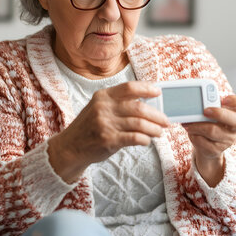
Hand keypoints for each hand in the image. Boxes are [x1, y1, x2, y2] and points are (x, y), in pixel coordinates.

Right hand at [47, 81, 168, 182]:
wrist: (70, 147)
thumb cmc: (88, 127)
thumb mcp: (98, 108)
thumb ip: (118, 104)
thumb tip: (147, 104)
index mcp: (103, 96)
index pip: (130, 88)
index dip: (147, 89)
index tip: (158, 93)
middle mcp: (104, 107)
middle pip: (139, 107)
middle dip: (157, 115)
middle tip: (165, 121)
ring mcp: (106, 124)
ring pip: (140, 124)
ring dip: (154, 129)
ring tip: (160, 132)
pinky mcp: (108, 140)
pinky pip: (135, 138)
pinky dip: (145, 139)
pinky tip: (147, 141)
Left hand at [183, 94, 235, 186]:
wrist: (205, 145)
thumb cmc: (208, 122)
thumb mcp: (209, 111)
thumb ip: (207, 104)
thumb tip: (196, 103)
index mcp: (235, 111)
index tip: (225, 100)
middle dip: (219, 114)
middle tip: (205, 110)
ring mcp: (228, 139)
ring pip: (213, 131)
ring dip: (197, 126)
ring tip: (188, 123)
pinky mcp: (218, 150)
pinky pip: (203, 141)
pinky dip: (193, 135)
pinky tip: (191, 132)